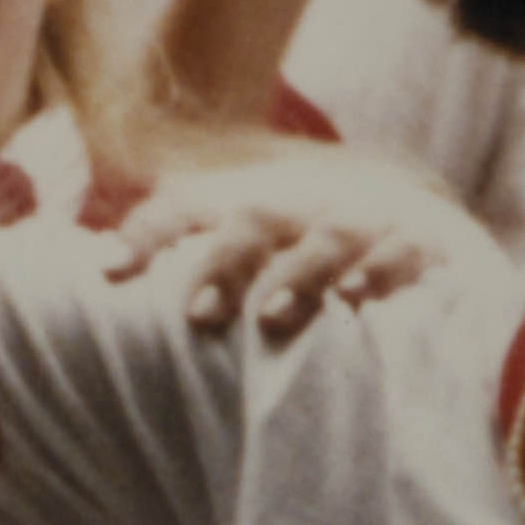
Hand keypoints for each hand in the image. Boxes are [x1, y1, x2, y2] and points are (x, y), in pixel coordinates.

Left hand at [99, 144, 496, 342]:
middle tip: (199, 316)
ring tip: (272, 318)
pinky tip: (357, 300)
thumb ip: (191, 277)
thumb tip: (103, 294)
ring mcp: (364, 221)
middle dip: (227, 263)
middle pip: (257, 219)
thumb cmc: (309, 258)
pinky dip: (379, 271)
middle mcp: (305, 207)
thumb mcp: (250, 257)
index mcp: (249, 205)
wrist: (421, 216)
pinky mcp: (421, 243)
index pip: (186, 208)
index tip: (111, 273)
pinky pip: (401, 252)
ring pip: (329, 235)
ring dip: (301, 274)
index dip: (148, 233)